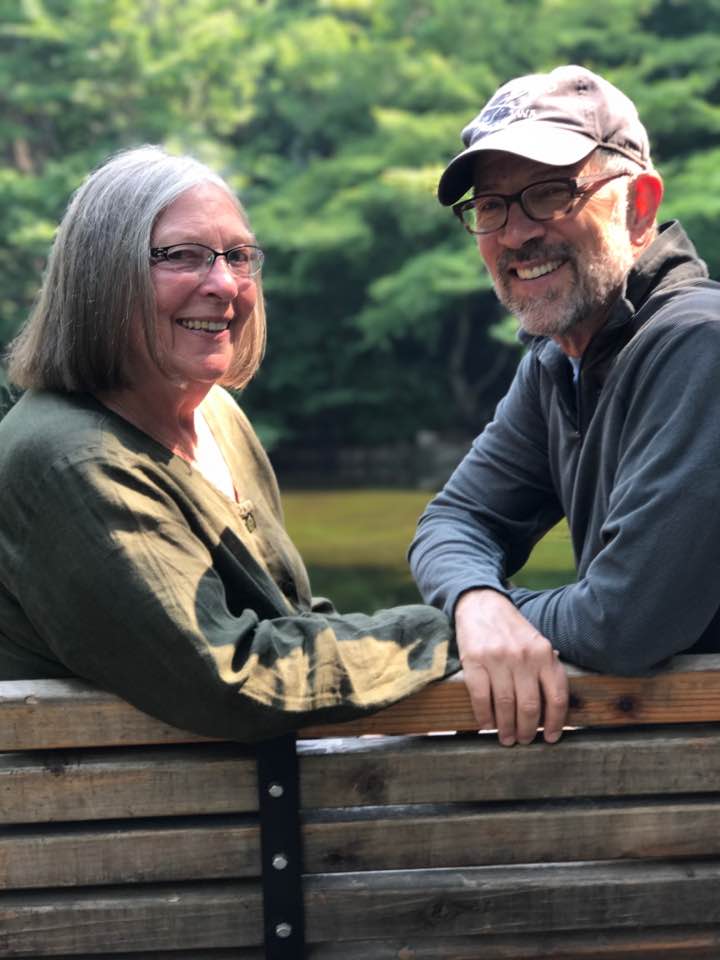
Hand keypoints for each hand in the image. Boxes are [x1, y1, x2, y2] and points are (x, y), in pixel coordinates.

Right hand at [454, 588, 567, 745]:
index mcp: (544, 654)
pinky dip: (484, 716)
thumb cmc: (511, 629)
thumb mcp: (536, 643)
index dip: (555, 723)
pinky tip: (486, 724)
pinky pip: (481, 697)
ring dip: (506, 727)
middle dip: (527, 730)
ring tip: (506, 737)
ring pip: (505, 705)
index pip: (556, 697)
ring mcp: (498, 658)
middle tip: (523, 740)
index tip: (550, 737)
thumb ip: (546, 669)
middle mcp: (523, 656)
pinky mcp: (474, 660)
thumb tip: (555, 707)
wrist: (482, 604)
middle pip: (530, 706)